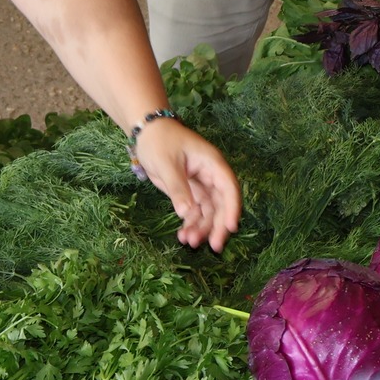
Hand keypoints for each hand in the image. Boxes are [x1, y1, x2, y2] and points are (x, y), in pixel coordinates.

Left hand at [133, 120, 241, 250]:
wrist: (147, 133)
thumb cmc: (159, 141)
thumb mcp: (167, 164)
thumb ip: (178, 188)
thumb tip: (186, 212)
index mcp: (211, 163)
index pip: (228, 187)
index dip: (232, 207)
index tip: (231, 227)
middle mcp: (211, 176)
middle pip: (221, 204)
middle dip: (218, 225)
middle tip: (213, 246)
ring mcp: (201, 185)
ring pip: (209, 212)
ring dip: (202, 228)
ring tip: (189, 242)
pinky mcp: (191, 193)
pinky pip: (196, 212)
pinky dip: (191, 224)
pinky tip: (183, 236)